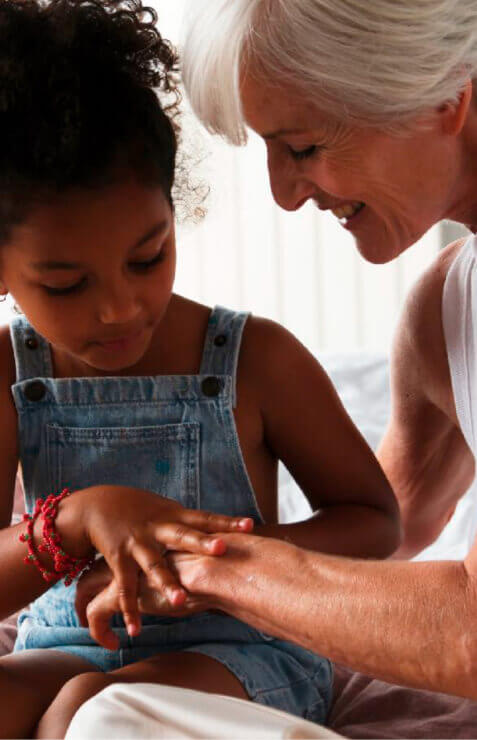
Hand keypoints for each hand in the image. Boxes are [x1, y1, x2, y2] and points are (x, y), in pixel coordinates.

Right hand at [59, 485, 252, 635]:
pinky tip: (135, 631)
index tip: (249, 526)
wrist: (96, 505)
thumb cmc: (137, 509)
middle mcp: (159, 528)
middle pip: (184, 536)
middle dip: (202, 542)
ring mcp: (139, 543)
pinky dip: (130, 610)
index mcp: (174, 516)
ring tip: (180, 603)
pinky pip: (125, 588)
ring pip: (155, 566)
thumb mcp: (165, 510)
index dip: (227, 522)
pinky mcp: (119, 558)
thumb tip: (219, 530)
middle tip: (223, 548)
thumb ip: (188, 523)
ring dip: (167, 584)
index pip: (206, 519)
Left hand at [77, 558, 209, 649]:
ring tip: (89, 626)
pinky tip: (113, 643)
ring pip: (85, 588)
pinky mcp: (120, 592)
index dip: (109, 573)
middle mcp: (130, 552)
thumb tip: (201, 570)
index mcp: (145, 541)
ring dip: (84, 608)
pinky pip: (96, 613)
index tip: (111, 586)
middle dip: (85, 588)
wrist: (218, 565)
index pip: (117, 555)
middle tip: (83, 603)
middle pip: (93, 568)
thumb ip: (193, 561)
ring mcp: (123, 570)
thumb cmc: (218, 560)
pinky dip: (100, 630)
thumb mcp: (201, 555)